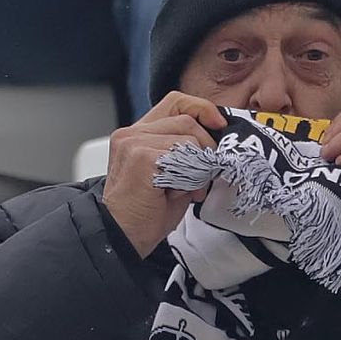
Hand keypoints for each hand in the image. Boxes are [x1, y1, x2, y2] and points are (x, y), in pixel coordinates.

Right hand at [102, 91, 227, 259]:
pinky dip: (191, 176)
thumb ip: (185, 152)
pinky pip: (184, 156)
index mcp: (136, 134)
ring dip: (198, 167)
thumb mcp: (169, 174)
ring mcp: (135, 143)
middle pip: (187, 119)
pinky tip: (180, 193)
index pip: (175, 103)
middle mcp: (131, 134)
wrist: (122, 237)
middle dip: (206, 147)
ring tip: (188, 190)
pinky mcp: (142, 157)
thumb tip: (215, 145)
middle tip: (203, 176)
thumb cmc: (145, 213)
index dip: (201, 109)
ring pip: (189, 138)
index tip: (218, 125)